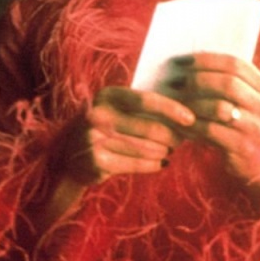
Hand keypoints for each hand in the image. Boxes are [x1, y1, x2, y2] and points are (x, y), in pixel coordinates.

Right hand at [61, 86, 195, 183]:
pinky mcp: (97, 161)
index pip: (146, 100)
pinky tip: (160, 163)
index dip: (172, 109)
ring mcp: (95, 139)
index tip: (191, 119)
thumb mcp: (116, 108)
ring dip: (164, 151)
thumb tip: (184, 113)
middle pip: (150, 128)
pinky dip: (154, 164)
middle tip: (182, 140)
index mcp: (107, 95)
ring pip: (147, 148)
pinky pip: (138, 164)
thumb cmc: (105, 127)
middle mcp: (99, 115)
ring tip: (170, 150)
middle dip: (172, 136)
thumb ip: (143, 107)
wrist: (69, 155)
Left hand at [165, 53, 259, 188]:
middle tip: (178, 82)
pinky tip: (181, 122)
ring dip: (193, 103)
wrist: (257, 160)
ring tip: (176, 102)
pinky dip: (192, 124)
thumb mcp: (241, 99)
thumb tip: (188, 61)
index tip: (183, 61)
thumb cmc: (239, 121)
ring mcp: (255, 128)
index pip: (235, 64)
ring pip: (219, 108)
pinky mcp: (243, 147)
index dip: (207, 60)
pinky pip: (210, 130)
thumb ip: (226, 79)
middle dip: (198, 80)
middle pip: (229, 83)